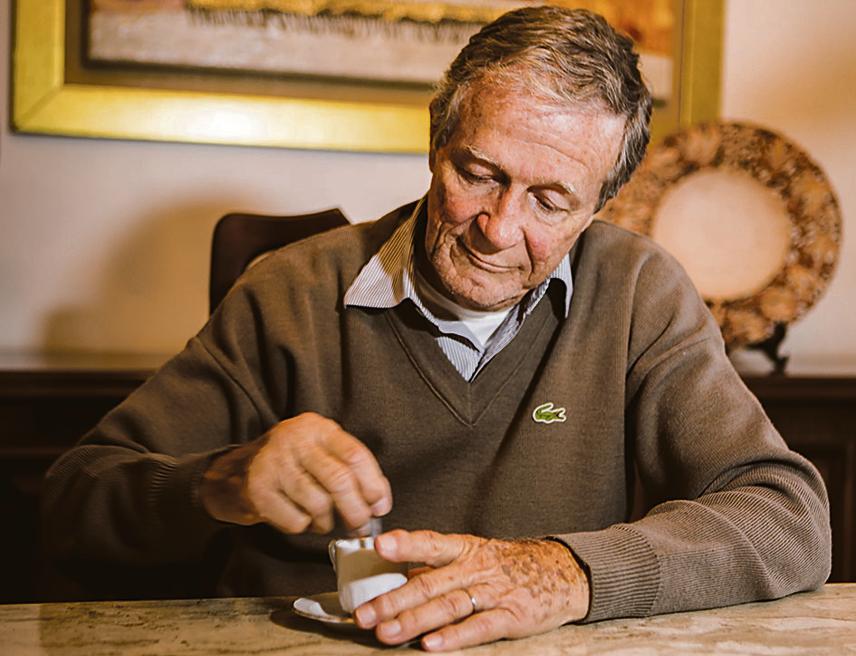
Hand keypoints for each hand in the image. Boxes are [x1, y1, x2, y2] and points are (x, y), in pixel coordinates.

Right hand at [198, 412, 391, 533]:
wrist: (230, 474)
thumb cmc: (286, 465)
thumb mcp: (317, 452)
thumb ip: (349, 467)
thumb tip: (380, 500)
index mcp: (315, 427)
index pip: (355, 455)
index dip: (374, 484)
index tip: (380, 506)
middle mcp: (294, 440)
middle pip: (340, 480)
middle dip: (356, 510)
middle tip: (360, 525)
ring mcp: (274, 464)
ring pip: (320, 504)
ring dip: (327, 521)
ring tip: (323, 520)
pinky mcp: (258, 491)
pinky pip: (297, 520)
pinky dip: (304, 527)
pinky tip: (298, 518)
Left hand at [354, 529, 589, 650]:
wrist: (562, 572)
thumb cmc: (510, 565)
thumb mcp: (475, 556)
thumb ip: (438, 568)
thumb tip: (396, 576)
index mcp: (466, 549)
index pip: (432, 544)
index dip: (406, 544)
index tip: (380, 547)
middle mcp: (476, 568)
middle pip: (430, 582)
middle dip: (393, 599)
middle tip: (364, 614)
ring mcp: (494, 591)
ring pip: (448, 605)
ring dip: (414, 621)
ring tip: (386, 633)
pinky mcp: (511, 616)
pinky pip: (479, 627)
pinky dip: (454, 637)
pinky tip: (431, 645)